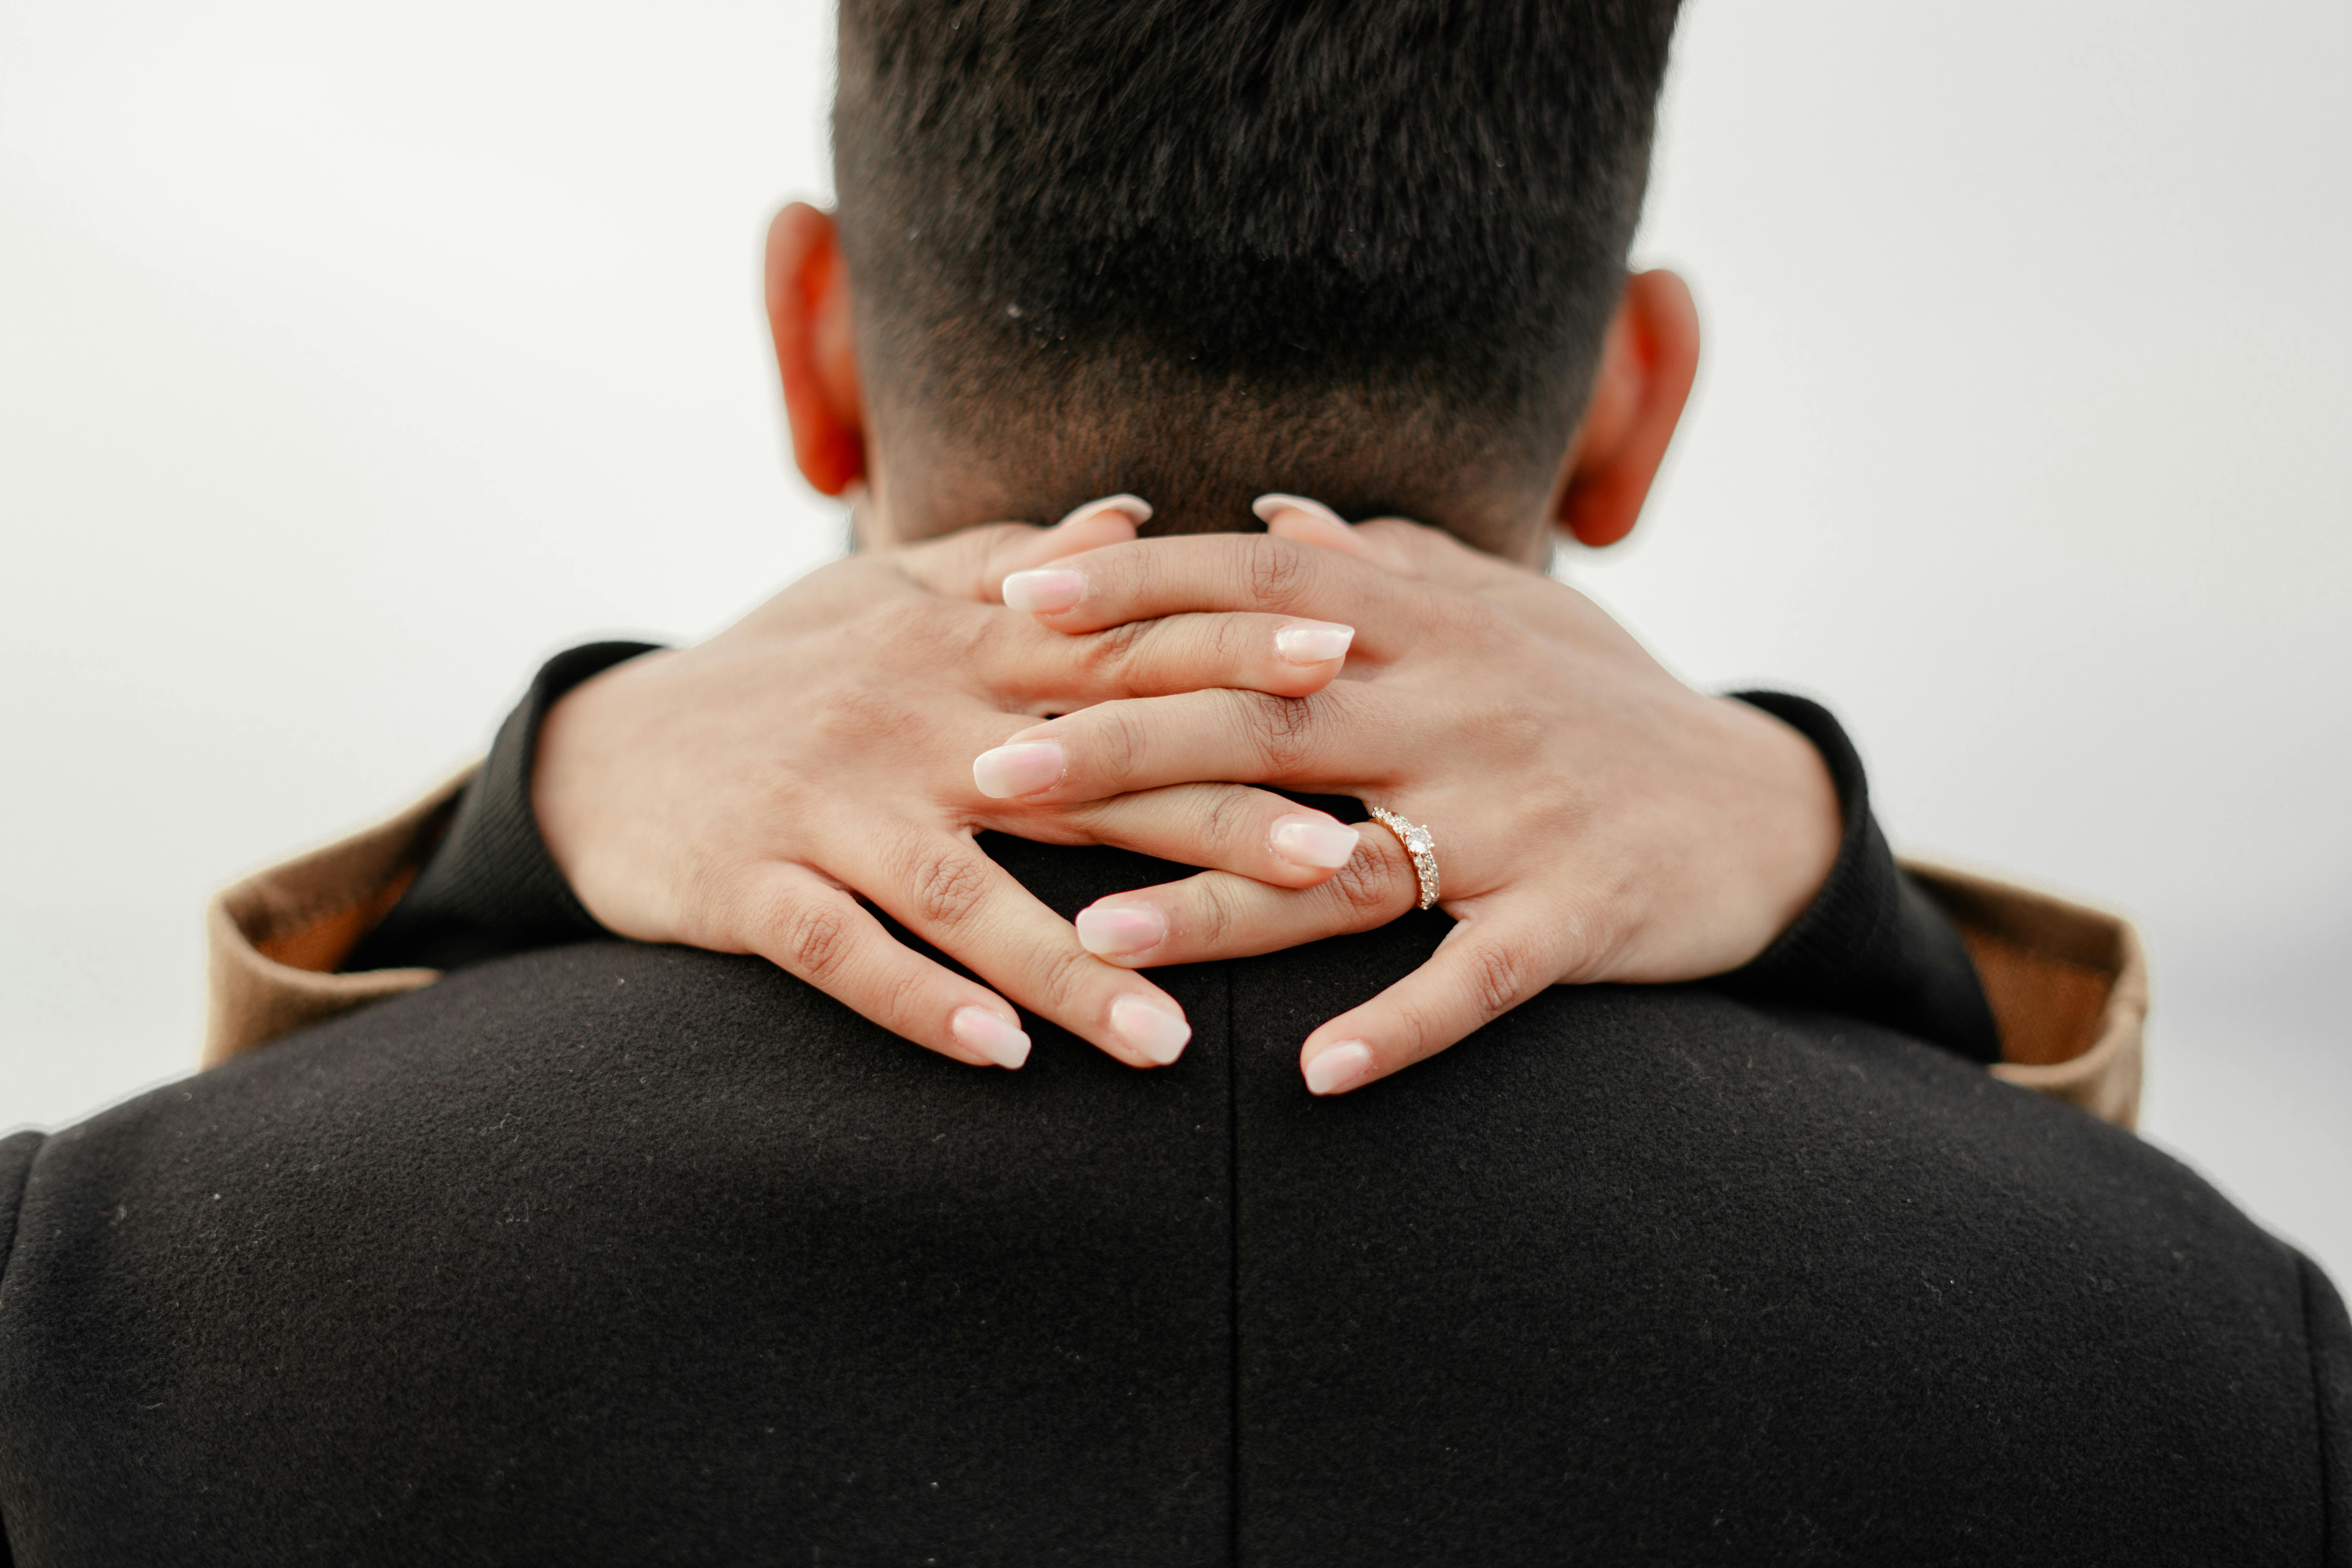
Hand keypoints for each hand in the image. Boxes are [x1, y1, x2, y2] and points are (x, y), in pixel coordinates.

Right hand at [533, 498, 1371, 1072]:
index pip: (1120, 644)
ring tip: (1172, 1042)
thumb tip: (1138, 515)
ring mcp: (827, 805)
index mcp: (951, 645)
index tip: (1349, 655)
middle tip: (1337, 862)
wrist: (598, 750)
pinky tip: (999, 1055)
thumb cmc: (775, 671)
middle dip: (1215, 814)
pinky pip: (846, 953)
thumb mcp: (884, 594)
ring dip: (1075, 966)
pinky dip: (919, 1001)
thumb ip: (1012, 561)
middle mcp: (906, 719)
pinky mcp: (752, 884)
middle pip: (1083, 769)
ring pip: (968, 891)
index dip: (1234, 647)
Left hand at [985, 497, 1842, 1094]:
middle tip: (990, 772)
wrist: (1760, 802)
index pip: (1255, 584)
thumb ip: (1378, 560)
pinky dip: (1399, 1026)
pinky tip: (1313, 1077)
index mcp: (1430, 623)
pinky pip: (1474, 978)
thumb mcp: (1499, 606)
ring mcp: (1518, 817)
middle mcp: (1459, 707)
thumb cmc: (1601, 696)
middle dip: (1120, 744)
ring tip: (1096, 937)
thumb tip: (1264, 511)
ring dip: (1217, 905)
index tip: (1016, 598)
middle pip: (1263, 719)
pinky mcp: (1577, 914)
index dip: (1136, 587)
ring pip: (1343, 860)